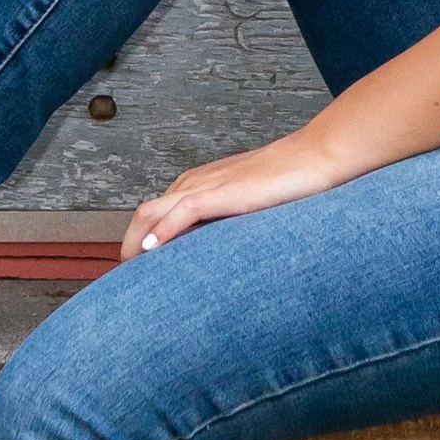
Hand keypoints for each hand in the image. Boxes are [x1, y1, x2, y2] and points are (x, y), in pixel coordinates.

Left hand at [123, 128, 342, 258]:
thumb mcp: (247, 205)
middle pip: (143, 215)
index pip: (154, 214)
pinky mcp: (223, 193)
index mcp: (197, 185)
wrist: (314, 158)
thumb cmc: (287, 182)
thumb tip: (216, 253)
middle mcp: (194, 183)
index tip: (137, 272)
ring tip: (129, 273)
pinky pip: (182, 212)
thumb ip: (227, 222)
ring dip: (136, 244)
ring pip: (153, 213)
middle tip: (125, 281)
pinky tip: (153, 252)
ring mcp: (206, 186)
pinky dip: (163, 232)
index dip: (139, 242)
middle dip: (128, 247)